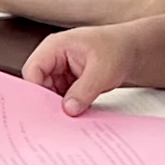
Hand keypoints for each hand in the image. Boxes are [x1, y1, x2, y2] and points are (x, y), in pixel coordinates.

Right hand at [23, 24, 139, 115]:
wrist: (132, 50)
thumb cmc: (116, 50)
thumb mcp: (101, 72)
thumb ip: (83, 91)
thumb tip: (68, 110)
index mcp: (54, 46)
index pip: (33, 70)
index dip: (36, 90)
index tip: (46, 110)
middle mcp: (53, 57)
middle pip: (38, 83)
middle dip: (48, 100)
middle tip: (60, 117)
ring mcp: (60, 69)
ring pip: (49, 92)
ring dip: (59, 104)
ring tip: (71, 116)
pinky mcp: (68, 80)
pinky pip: (60, 95)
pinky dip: (68, 105)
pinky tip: (77, 112)